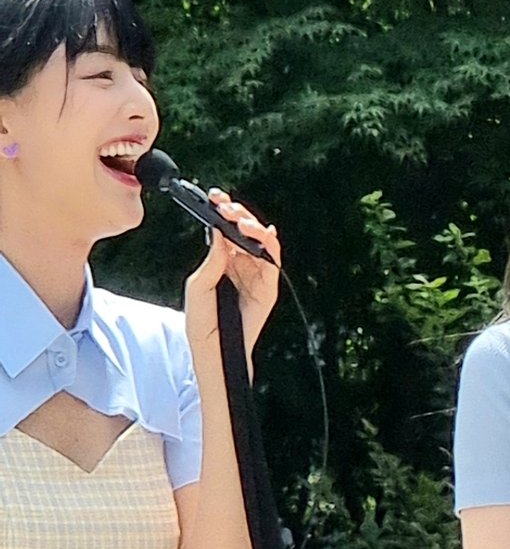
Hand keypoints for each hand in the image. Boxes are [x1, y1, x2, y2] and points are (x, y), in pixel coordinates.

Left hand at [184, 191, 280, 362]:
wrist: (212, 351)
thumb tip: (219, 232)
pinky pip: (273, 262)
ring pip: (261, 241)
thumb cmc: (201, 322)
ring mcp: (256, 276)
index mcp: (223, 262)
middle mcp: (241, 265)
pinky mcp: (268, 288)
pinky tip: (264, 232)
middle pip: (244, 231)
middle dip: (237, 214)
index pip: (226, 230)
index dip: (223, 211)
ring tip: (239, 219)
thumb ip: (211, 260)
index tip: (215, 197)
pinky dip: (271, 245)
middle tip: (226, 206)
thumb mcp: (197, 286)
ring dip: (252, 225)